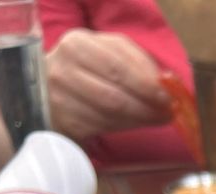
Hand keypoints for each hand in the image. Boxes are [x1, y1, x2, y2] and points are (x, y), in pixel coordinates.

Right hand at [46, 29, 170, 141]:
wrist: (47, 89)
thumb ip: (135, 62)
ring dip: (140, 119)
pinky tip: (136, 124)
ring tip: (156, 119)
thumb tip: (166, 83)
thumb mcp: (107, 53)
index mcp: (78, 44)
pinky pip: (102, 127)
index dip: (146, 83)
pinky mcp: (65, 121)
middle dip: (147, 106)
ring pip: (111, 114)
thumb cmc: (87, 69)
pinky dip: (125, 127)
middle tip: (166, 113)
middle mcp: (65, 69)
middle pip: (115, 94)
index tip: (168, 96)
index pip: (118, 65)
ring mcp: (61, 98)